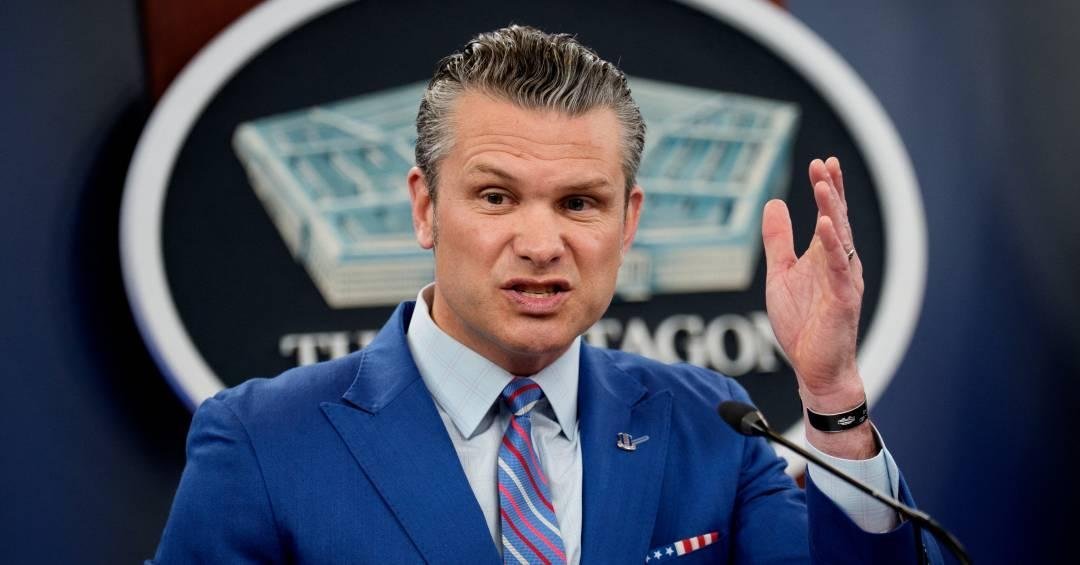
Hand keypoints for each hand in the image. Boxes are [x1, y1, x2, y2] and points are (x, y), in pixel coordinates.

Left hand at [762, 157, 874, 457]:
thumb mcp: (781, 274)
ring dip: (832, 211)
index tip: (820, 163)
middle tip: (825, 163)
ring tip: (823, 185)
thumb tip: (775, 202)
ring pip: (840, 239)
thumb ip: (778, 240)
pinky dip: (832, 246)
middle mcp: (840, 264)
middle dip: (831, 191)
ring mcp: (843, 281)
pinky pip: (838, 269)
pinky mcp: (842, 301)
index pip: (829, 215)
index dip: (826, 189)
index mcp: (826, 257)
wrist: (815, 368)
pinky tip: (824, 225)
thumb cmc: (802, 323)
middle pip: (837, 220)